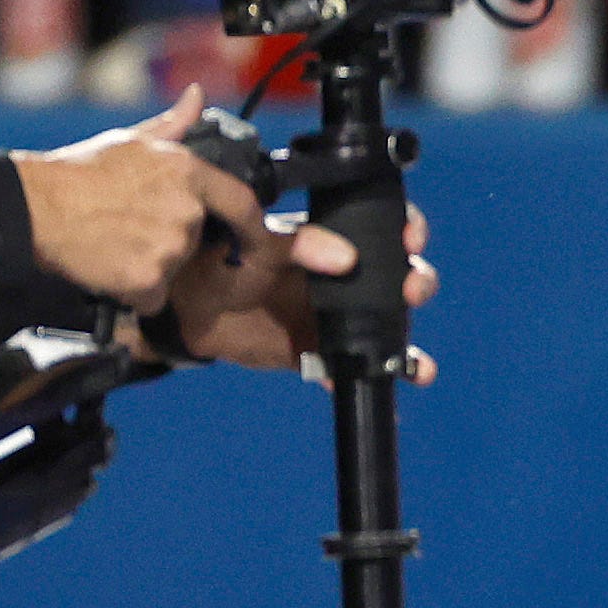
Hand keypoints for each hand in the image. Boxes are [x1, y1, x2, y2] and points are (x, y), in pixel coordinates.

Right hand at [12, 88, 261, 310]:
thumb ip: (173, 125)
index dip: (249, 223)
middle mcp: (186, 210)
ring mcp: (169, 247)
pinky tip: (109, 266)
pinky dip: (134, 291)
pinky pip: (153, 296)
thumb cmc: (77, 173)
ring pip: (173, 268)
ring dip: (151, 264)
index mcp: (187, 172)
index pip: (241, 203)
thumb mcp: (128, 140)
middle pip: (195, 239)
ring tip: (115, 242)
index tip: (248, 235)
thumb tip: (198, 97)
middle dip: (171, 238)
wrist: (33, 208)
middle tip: (131, 226)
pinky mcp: (149, 280)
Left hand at [160, 195, 439, 378]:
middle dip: (419, 283)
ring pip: (390, 327)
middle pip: (401, 278)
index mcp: (333, 240)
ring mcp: (337, 317)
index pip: (384, 228)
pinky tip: (398, 380)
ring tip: (417, 360)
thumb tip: (347, 257)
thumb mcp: (260, 242)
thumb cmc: (222, 261)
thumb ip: (301, 244)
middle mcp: (345, 278)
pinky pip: (360, 366)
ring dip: (410, 343)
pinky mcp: (324, 353)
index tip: (412, 238)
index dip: (408, 229)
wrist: (189, 310)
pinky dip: (381, 376)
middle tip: (412, 291)